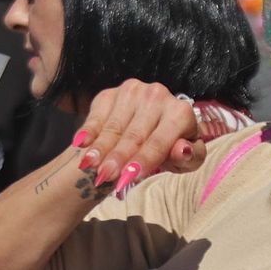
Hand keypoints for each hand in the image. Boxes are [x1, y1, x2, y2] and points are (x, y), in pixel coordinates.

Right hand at [73, 80, 204, 194]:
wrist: (155, 127)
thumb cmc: (172, 149)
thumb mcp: (187, 158)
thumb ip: (190, 157)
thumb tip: (182, 149)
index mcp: (181, 112)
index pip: (159, 141)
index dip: (144, 160)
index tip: (129, 177)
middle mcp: (158, 96)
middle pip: (134, 135)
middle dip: (118, 157)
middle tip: (105, 176)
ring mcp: (133, 91)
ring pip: (114, 126)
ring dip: (101, 147)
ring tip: (89, 165)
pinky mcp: (111, 94)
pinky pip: (97, 115)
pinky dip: (89, 130)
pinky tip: (81, 144)